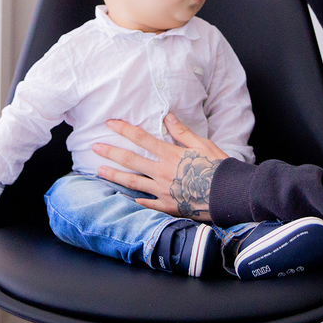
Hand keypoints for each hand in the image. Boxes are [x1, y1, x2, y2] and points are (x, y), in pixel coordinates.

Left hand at [94, 113, 229, 221]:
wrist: (228, 194)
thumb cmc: (218, 166)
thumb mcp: (202, 143)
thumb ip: (182, 131)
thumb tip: (167, 116)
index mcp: (170, 154)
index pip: (141, 138)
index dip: (124, 129)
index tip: (110, 123)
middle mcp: (162, 172)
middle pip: (131, 160)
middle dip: (111, 152)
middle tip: (95, 147)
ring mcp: (162, 191)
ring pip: (132, 182)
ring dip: (114, 175)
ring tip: (100, 170)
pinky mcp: (167, 206)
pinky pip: (146, 204)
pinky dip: (134, 201)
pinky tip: (123, 198)